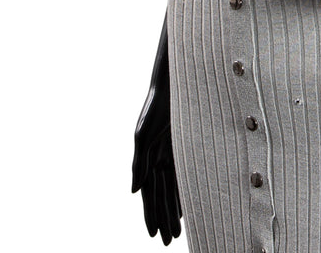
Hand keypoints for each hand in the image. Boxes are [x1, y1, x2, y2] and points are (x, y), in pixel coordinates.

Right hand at [132, 73, 181, 244]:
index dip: (150, 214)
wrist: (176, 83)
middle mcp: (159, 158)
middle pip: (161, 196)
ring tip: (178, 232)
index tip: (154, 235)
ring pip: (173, 188)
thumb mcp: (143, 135)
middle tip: (169, 242)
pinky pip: (184, 175)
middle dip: (164, 219)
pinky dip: (184, 192)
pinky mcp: (185, 145)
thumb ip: (138, 163)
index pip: (148, 194)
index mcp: (147, 158)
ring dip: (174, 210)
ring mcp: (172, 153)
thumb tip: (133, 192)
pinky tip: (188, 208)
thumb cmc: (155, 106)